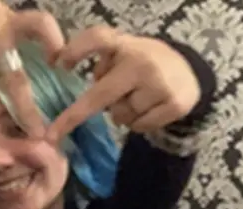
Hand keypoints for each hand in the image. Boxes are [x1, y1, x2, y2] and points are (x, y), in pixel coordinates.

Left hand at [47, 26, 200, 142]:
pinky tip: (148, 109)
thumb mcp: (124, 53)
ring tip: (135, 99)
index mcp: (125, 44)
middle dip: (73, 117)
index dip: (76, 50)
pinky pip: (138, 126)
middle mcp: (142, 62)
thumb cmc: (142, 64)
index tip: (58, 65)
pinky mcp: (174, 105)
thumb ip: (103, 64)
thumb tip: (80, 93)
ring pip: (120, 115)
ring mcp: (159, 84)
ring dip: (120, 113)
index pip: (98, 39)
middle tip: (52, 135)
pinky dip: (137, 123)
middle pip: (101, 95)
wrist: (189, 73)